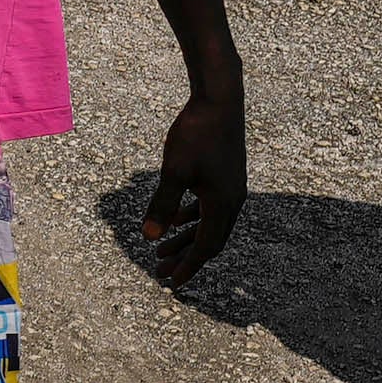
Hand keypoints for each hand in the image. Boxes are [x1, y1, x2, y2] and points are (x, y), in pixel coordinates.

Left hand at [138, 84, 246, 284]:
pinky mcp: (226, 177)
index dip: (187, 267)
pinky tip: (174, 219)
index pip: (204, 247)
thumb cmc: (196, 133)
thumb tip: (149, 237)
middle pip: (209, 241)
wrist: (219, 100)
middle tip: (160, 273)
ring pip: (209, 225)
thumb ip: (162, 205)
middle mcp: (232, 201)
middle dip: (184, 259)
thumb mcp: (174, 171)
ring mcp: (232, 189)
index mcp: (222, 204)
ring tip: (160, 250)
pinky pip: (210, 208)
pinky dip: (192, 218)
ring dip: (186, 239)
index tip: (170, 283)